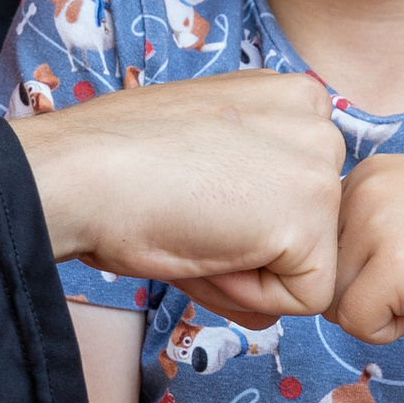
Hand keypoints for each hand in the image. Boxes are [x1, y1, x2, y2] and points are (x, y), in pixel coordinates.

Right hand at [15, 71, 346, 320]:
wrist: (83, 171)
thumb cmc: (116, 164)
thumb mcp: (201, 167)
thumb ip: (250, 209)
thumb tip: (268, 304)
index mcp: (290, 98)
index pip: (292, 195)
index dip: (239, 221)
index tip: (190, 198)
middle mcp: (318, 118)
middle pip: (305, 230)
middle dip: (249, 249)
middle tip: (187, 218)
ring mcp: (320, 163)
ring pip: (305, 265)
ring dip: (245, 273)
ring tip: (195, 229)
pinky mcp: (313, 212)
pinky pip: (304, 298)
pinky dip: (249, 296)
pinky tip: (209, 248)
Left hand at [328, 154, 403, 345]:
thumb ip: (359, 233)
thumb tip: (298, 277)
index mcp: (367, 171)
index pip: (322, 250)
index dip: (366, 272)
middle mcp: (364, 185)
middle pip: (321, 277)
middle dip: (369, 293)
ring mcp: (377, 221)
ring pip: (333, 303)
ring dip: (381, 311)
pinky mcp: (392, 264)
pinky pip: (356, 326)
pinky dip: (395, 330)